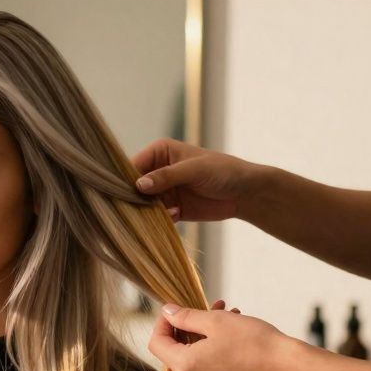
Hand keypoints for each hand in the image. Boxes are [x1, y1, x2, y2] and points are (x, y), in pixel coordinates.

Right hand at [129, 139, 263, 222]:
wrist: (245, 193)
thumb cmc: (223, 171)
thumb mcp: (194, 170)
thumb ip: (166, 176)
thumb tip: (139, 185)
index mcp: (160, 152)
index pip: (133, 165)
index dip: (126, 179)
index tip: (127, 192)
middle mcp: (157, 170)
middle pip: (134, 187)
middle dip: (136, 198)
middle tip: (144, 206)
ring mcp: (163, 190)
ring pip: (143, 203)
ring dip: (149, 211)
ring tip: (166, 210)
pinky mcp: (170, 208)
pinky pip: (156, 216)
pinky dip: (161, 218)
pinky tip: (176, 214)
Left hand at [147, 300, 298, 370]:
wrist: (288, 369)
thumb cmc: (254, 343)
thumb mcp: (215, 322)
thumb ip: (185, 317)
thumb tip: (167, 311)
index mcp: (185, 367)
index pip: (157, 344)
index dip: (163, 323)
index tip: (174, 309)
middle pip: (177, 351)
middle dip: (191, 326)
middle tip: (212, 308)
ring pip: (196, 358)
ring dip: (207, 336)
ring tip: (229, 315)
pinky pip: (210, 370)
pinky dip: (216, 351)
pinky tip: (235, 335)